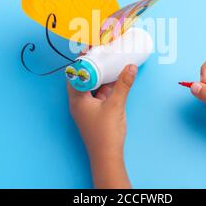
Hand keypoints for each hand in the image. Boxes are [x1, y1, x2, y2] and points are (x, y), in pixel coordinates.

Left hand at [67, 64, 137, 187]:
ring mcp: (85, 108)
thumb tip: (130, 67)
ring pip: (90, 86)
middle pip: (82, 78)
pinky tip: (113, 79)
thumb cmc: (106, 133)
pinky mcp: (93, 113)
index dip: (82, 60)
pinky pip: (97, 94)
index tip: (90, 49)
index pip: (75, 74)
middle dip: (91, 66)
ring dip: (98, 76)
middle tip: (99, 53)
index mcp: (77, 99)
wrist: (107, 156)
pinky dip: (104, 86)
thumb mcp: (116, 105)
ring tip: (107, 62)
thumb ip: (123, 84)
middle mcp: (78, 102)